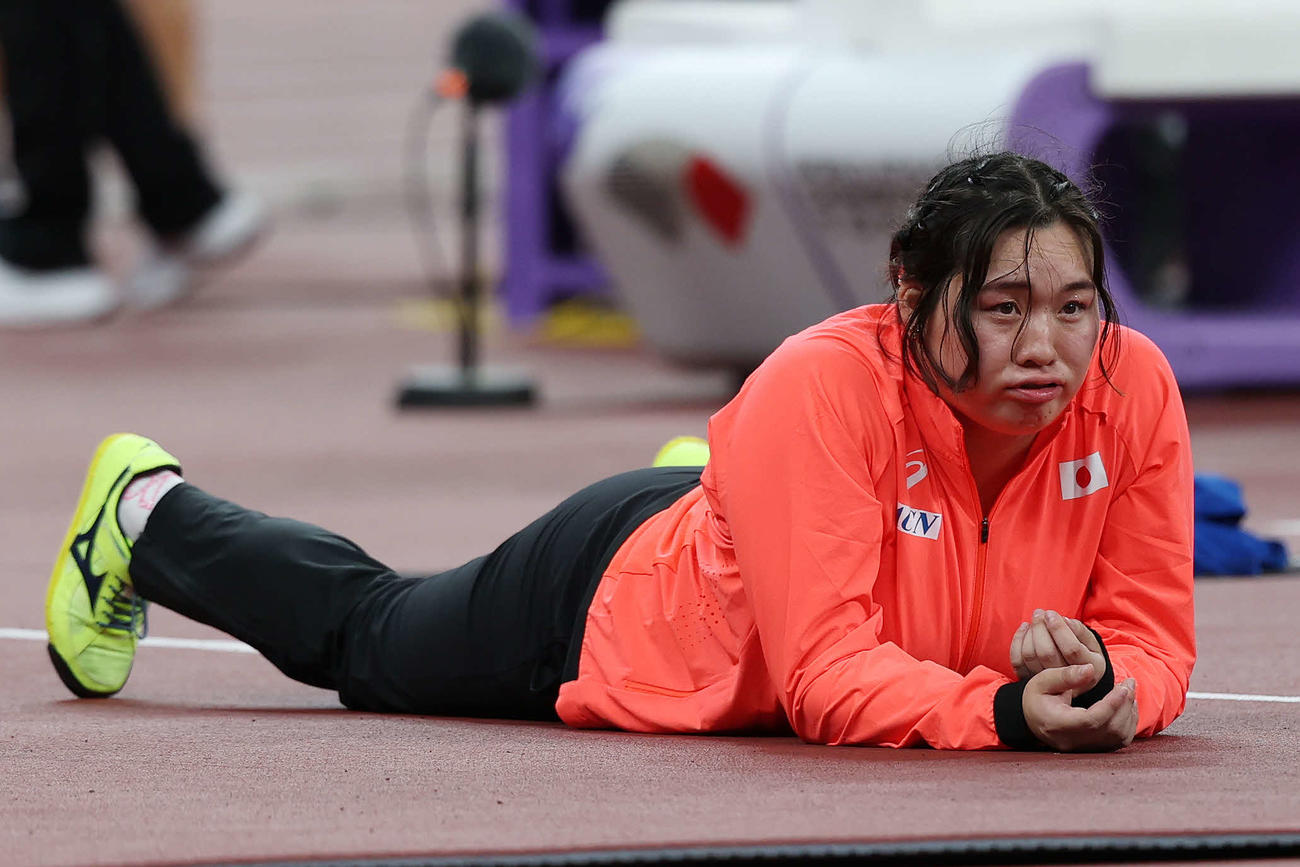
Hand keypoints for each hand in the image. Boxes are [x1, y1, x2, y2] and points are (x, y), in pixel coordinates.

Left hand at [1010, 609, 1105, 683]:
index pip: (1071, 649)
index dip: (1059, 629)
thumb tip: (1062, 620)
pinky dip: (1017, 641)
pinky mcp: (1031, 681)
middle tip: (1039, 613)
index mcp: (1090, 670)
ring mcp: (1048, 684)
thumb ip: (1079, 631)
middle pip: (1047, 653)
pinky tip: (1025, 628)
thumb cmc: (1084, 652)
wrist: (1075, 674)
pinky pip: (1017, 661)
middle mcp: (1068, 682)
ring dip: (1029, 633)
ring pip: (1030, 656)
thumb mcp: (1090, 641)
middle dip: (1040, 629)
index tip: (1050, 613)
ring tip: (1035, 619)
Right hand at [1022, 664, 1137, 751]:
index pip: (1091, 720)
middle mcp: (1073, 741)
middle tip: (1130, 682)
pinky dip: (1129, 722)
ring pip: (1118, 737)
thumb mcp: (1042, 681)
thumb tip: (1090, 669)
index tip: (1123, 687)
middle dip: (1125, 704)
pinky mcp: (1094, 749)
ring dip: (1129, 713)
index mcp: (1057, 725)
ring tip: (1128, 692)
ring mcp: (1085, 748)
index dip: (1111, 704)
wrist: (1032, 719)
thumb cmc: (1036, 698)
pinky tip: (1126, 705)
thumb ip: (1066, 675)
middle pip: (1109, 729)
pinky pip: (1120, 740)